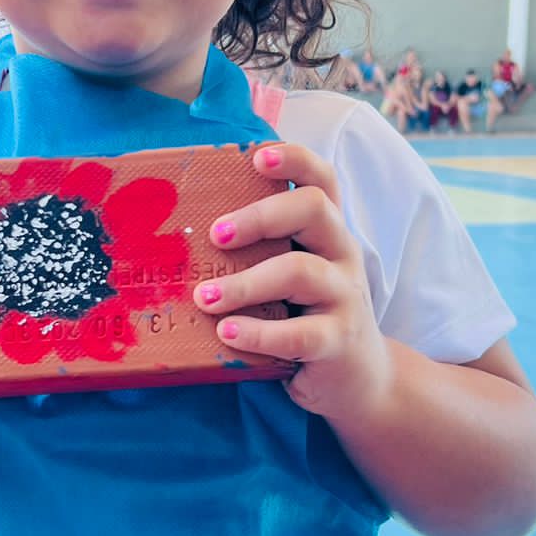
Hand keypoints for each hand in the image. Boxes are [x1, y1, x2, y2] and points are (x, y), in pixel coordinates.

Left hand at [193, 144, 392, 418]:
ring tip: (204, 298)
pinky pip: (299, 334)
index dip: (293, 159)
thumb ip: (256, 252)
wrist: (357, 378)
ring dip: (245, 283)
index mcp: (326, 231)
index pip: (321, 180)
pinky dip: (258, 332)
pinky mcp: (338, 341)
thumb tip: (178, 237)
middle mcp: (342, 253)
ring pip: (300, 271)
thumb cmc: (304, 316)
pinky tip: (227, 331)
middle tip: (215, 235)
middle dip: (260, 216)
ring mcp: (345, 296)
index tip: (256, 157)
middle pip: (313, 209)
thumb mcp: (288, 275)